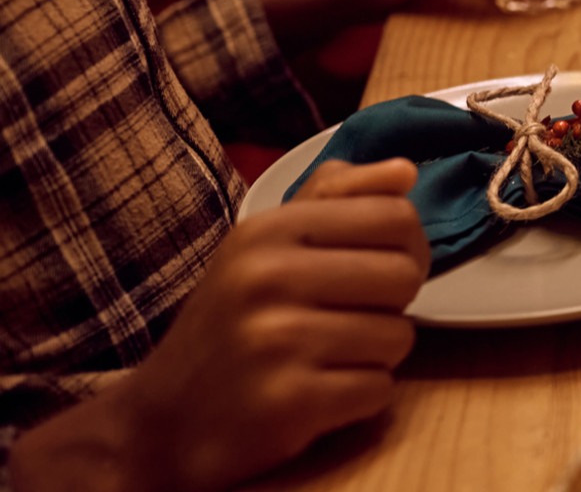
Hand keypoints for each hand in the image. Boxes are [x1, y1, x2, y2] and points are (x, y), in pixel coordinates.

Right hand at [9, 160, 427, 491]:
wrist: (163, 424)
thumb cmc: (231, 324)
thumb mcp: (264, 248)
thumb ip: (335, 199)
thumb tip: (404, 171)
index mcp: (265, 230)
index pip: (395, 215)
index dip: (402, 247)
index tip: (371, 269)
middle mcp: (266, 278)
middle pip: (404, 275)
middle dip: (389, 305)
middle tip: (342, 319)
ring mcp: (276, 342)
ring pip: (399, 336)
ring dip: (373, 354)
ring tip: (323, 357)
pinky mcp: (289, 402)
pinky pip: (379, 389)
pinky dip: (359, 397)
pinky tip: (316, 394)